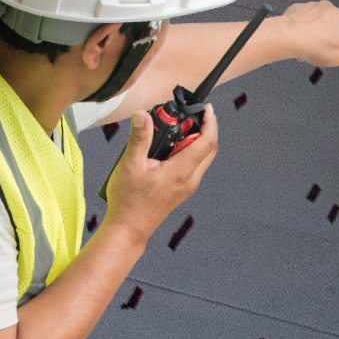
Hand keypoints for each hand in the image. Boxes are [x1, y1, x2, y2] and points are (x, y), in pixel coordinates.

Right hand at [103, 103, 224, 235]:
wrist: (128, 230)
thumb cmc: (129, 201)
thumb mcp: (130, 165)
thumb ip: (139, 138)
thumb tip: (142, 114)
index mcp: (182, 172)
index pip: (207, 142)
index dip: (210, 122)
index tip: (206, 108)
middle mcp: (190, 180)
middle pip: (209, 149)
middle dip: (205, 128)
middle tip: (190, 115)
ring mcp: (187, 187)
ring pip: (202, 159)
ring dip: (196, 141)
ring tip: (177, 129)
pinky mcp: (181, 191)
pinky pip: (193, 167)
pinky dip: (189, 153)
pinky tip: (170, 149)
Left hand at [249, 0, 338, 70]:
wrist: (288, 37)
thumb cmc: (315, 46)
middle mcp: (329, 7)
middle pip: (333, 22)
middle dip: (328, 36)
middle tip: (321, 50)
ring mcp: (313, 6)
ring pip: (317, 21)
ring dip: (314, 32)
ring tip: (307, 48)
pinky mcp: (298, 8)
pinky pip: (303, 18)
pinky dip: (302, 27)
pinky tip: (297, 39)